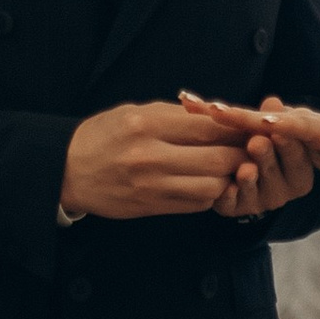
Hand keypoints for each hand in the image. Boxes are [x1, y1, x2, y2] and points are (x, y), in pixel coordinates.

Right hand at [60, 99, 247, 219]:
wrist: (66, 170)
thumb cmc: (103, 135)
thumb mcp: (135, 111)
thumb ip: (176, 114)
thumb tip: (220, 115)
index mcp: (147, 123)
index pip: (209, 126)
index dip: (237, 128)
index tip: (251, 127)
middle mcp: (151, 155)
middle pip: (218, 158)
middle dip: (242, 154)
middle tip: (253, 150)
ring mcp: (151, 184)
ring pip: (212, 185)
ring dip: (228, 178)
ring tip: (231, 168)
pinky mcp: (151, 207)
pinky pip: (196, 203)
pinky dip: (210, 194)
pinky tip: (208, 183)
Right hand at [184, 92, 319, 186]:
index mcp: (315, 129)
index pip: (288, 126)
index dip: (264, 124)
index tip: (239, 118)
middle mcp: (294, 122)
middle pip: (261, 120)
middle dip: (235, 116)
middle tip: (204, 107)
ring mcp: (282, 125)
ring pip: (248, 119)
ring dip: (221, 111)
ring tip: (191, 101)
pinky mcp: (273, 131)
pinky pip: (243, 123)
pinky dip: (217, 112)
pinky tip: (190, 103)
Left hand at [212, 121, 316, 220]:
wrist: (239, 164)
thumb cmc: (263, 140)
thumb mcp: (270, 127)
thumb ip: (272, 116)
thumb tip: (272, 101)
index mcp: (299, 171)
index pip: (296, 156)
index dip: (287, 144)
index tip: (278, 130)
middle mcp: (283, 190)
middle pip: (274, 172)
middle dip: (266, 157)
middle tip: (257, 143)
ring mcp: (260, 202)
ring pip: (254, 190)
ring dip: (249, 179)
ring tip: (245, 169)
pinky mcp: (236, 209)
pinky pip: (233, 206)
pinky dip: (229, 196)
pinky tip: (226, 187)